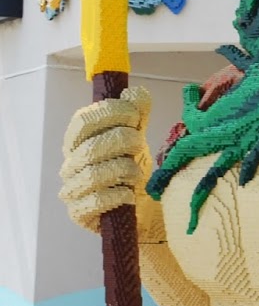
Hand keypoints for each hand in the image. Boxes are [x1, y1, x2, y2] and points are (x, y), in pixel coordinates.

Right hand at [58, 86, 157, 234]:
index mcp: (78, 141)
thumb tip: (135, 92)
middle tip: (140, 144)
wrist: (141, 210)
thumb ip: (137, 116)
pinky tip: (130, 194)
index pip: (84, 121)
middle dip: (123, 141)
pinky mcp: (79, 213)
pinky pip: (96, 200)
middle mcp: (70, 164)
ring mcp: (72, 189)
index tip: (135, 116)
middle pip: (91, 147)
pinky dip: (118, 195)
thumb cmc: (132, 171)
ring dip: (123, 170)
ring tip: (137, 172)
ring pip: (94, 174)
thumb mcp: (137, 138)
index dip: (111, 114)